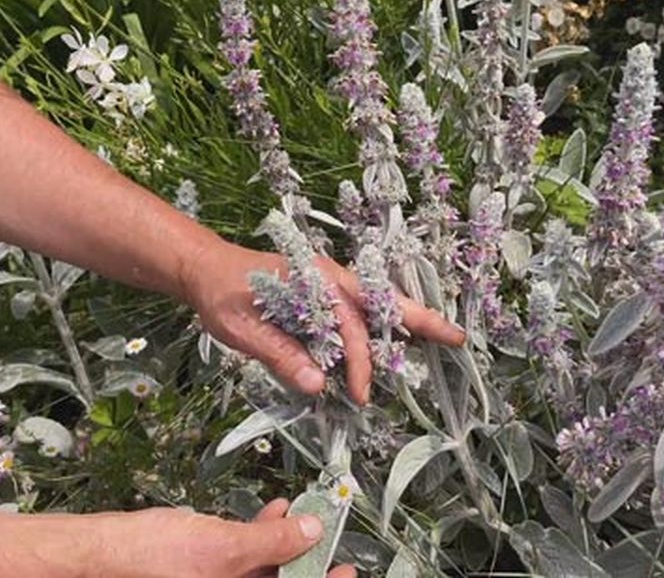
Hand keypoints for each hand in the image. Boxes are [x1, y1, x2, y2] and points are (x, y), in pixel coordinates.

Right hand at [101, 500, 355, 577]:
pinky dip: (259, 543)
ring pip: (262, 574)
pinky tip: (270, 515)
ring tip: (300, 514)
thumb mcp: (223, 547)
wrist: (95, 556)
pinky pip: (241, 566)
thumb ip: (273, 541)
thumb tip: (311, 530)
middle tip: (327, 534)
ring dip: (284, 545)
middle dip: (305, 559)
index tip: (345, 569)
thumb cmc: (148, 561)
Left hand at [181, 239, 463, 403]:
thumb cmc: (222, 294)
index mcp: (314, 280)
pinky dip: (387, 323)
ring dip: (410, 320)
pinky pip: (364, 308)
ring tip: (443, 337)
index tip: (358, 395)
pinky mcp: (325, 293)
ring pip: (380, 303)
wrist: (205, 269)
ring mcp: (330, 284)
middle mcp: (331, 278)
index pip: (350, 326)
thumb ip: (278, 354)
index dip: (358, 363)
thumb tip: (316, 385)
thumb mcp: (241, 327)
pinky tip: (399, 339)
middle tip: (458, 339)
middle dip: (423, 320)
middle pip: (385, 300)